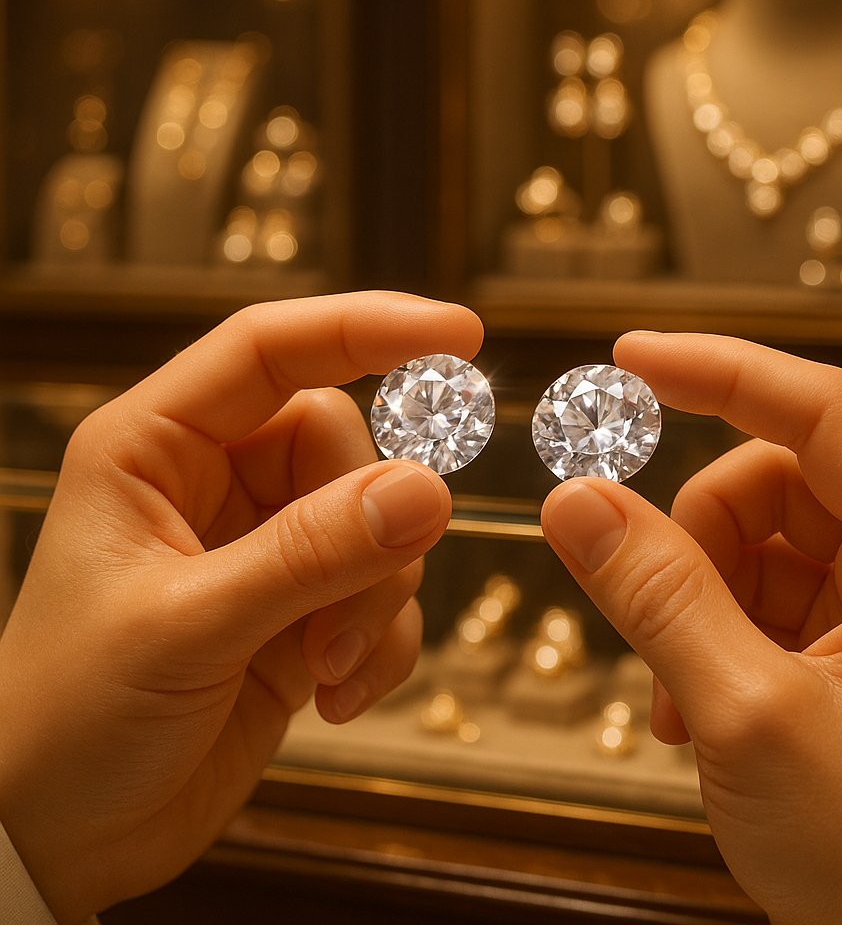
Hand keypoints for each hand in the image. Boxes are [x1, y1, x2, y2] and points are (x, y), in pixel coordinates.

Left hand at [0, 292, 482, 923]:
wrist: (61, 834)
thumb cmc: (69, 718)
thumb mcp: (188, 627)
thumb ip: (310, 554)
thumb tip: (428, 489)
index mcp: (157, 448)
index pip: (272, 349)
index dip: (367, 327)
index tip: (461, 334)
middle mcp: (217, 482)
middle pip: (345, 449)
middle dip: (365, 532)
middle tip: (338, 622)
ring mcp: (266, 545)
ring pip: (378, 522)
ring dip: (373, 601)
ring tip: (324, 669)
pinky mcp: (303, 607)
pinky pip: (384, 592)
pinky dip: (381, 643)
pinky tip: (333, 698)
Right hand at [542, 332, 841, 924]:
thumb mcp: (740, 710)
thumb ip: (655, 593)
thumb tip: (572, 500)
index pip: (821, 412)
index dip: (723, 371)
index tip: (634, 356)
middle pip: (765, 478)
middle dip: (692, 540)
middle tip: (661, 624)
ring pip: (739, 534)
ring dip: (685, 597)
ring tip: (682, 694)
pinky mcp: (824, 634)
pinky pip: (736, 586)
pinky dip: (694, 629)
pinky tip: (691, 707)